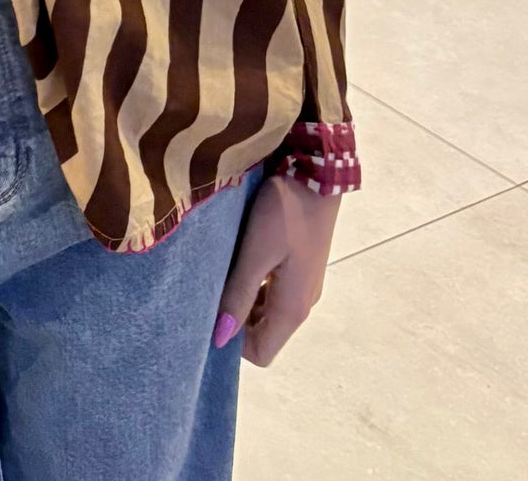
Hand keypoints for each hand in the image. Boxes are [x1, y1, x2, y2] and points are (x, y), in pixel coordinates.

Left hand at [215, 173, 340, 366]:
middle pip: (265, 334)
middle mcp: (303, 304)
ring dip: (245, 301)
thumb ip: (238, 294)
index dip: (233, 343)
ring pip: (268, 312)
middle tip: (211, 289)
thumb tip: (220, 338)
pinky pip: (275, 292)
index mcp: (292, 308)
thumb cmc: (284, 212)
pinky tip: (242, 259)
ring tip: (223, 271)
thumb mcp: (256, 252)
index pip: (261, 353)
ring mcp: (305, 286)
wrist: (318, 174)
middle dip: (236, 321)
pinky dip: (256, 286)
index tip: (209, 313)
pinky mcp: (303, 267)